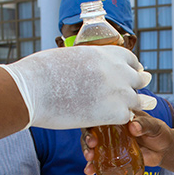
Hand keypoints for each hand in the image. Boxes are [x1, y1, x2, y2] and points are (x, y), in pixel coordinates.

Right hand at [0, 46, 151, 129]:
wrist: (34, 89)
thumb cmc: (41, 72)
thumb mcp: (70, 56)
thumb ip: (85, 62)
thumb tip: (80, 65)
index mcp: (106, 52)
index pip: (130, 59)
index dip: (130, 67)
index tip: (130, 72)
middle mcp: (118, 69)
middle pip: (138, 79)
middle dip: (136, 85)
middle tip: (137, 88)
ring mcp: (119, 91)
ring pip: (137, 100)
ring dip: (133, 105)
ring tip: (138, 108)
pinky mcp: (115, 112)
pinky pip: (126, 117)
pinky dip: (120, 120)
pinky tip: (118, 122)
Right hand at [83, 111, 173, 174]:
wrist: (164, 149)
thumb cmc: (158, 132)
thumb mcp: (154, 125)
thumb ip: (144, 125)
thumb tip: (133, 127)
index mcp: (117, 117)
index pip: (99, 117)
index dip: (91, 124)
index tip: (92, 134)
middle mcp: (110, 130)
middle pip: (92, 133)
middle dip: (87, 142)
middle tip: (90, 150)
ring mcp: (111, 144)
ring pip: (94, 148)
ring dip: (89, 155)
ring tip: (89, 164)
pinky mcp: (114, 157)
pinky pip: (102, 161)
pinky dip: (95, 167)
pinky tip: (91, 172)